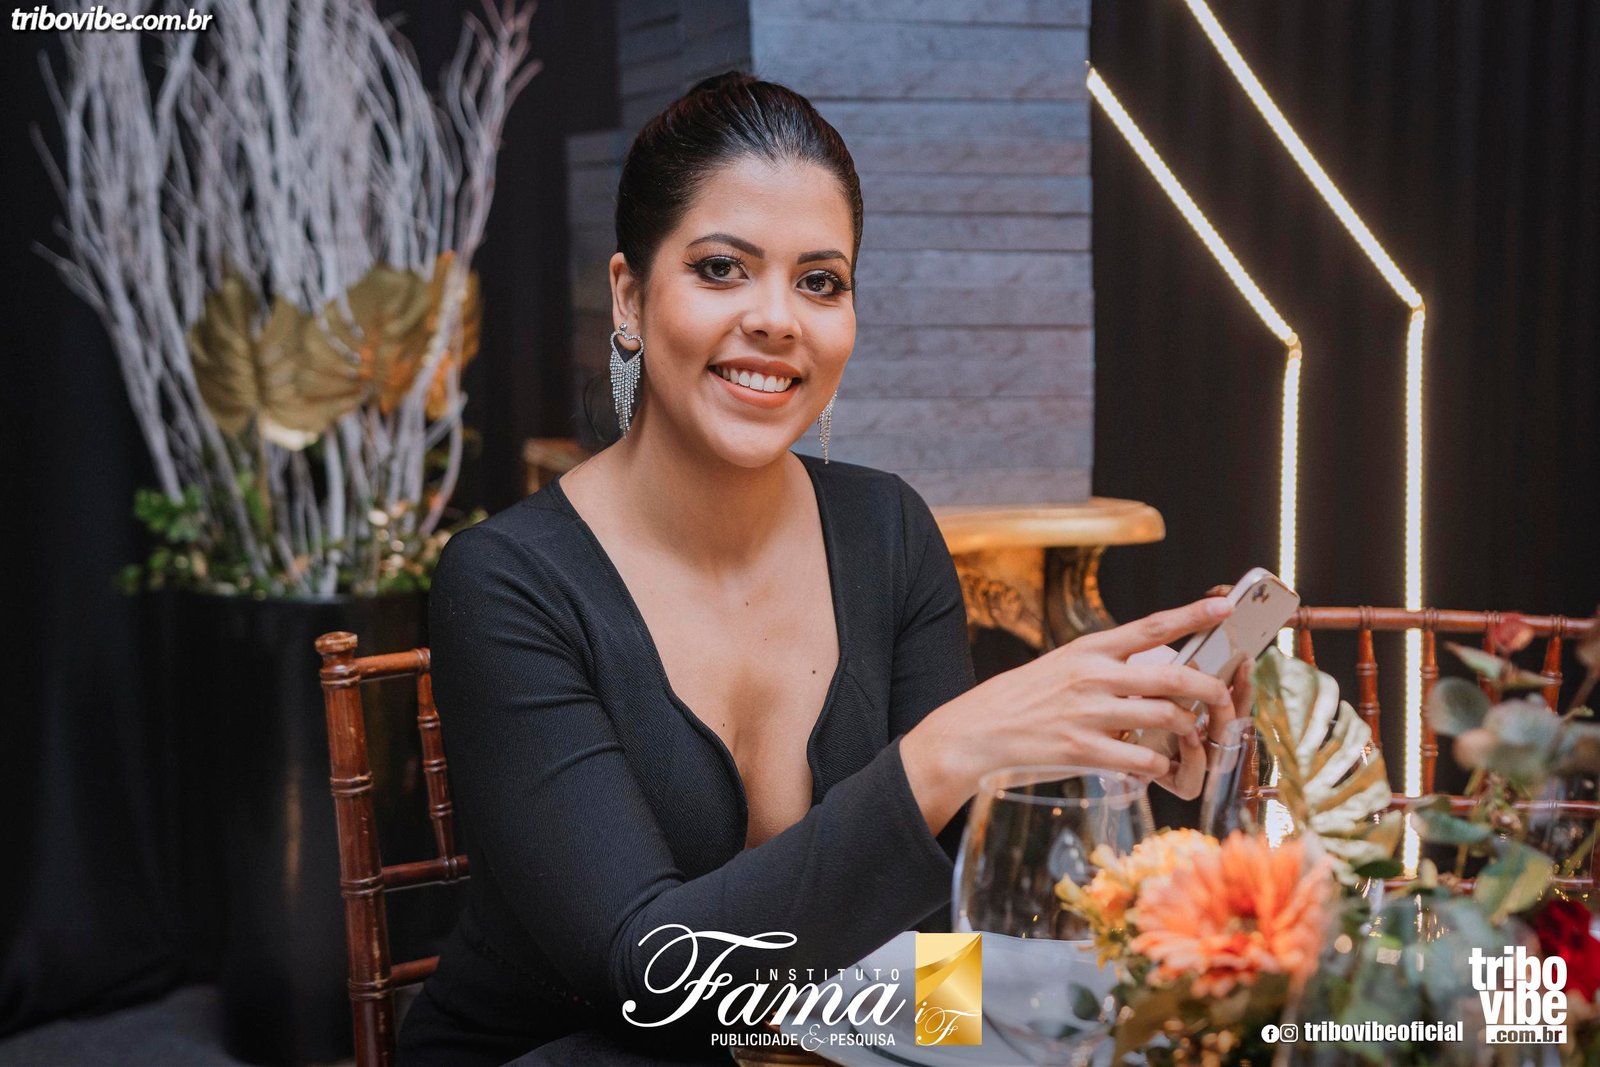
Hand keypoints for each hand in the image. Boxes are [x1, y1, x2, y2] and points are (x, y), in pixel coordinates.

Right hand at [909, 597, 1237, 797]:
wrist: (977, 732)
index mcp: (1089, 649)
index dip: (1193, 614)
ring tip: (1189, 736)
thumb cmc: (1022, 699)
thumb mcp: (1062, 667)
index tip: (1226, 605)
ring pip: (1165, 718)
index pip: (1151, 626)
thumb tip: (1151, 671)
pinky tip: (1158, 766)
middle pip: (1172, 676)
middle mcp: (1093, 676)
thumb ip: (1105, 667)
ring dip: (1188, 730)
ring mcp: (1089, 713)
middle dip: (1209, 688)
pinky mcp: (1082, 749)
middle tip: (1222, 697)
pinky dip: (1160, 765)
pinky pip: (1142, 759)